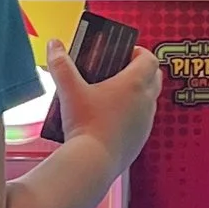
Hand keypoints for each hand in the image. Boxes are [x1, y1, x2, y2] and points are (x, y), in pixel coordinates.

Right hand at [46, 44, 160, 174]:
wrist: (93, 162)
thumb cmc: (85, 125)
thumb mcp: (69, 91)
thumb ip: (61, 65)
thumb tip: (54, 45)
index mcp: (135, 84)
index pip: (150, 58)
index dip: (139, 52)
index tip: (124, 53)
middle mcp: (146, 101)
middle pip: (154, 77)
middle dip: (140, 70)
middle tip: (118, 71)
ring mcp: (146, 122)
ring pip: (149, 100)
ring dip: (137, 94)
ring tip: (112, 95)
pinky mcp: (141, 139)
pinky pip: (142, 121)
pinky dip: (132, 115)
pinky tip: (112, 118)